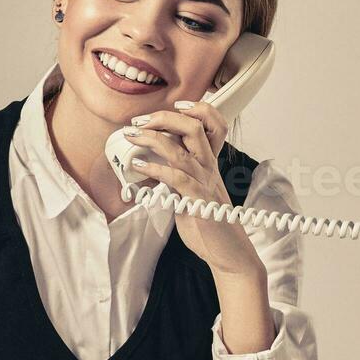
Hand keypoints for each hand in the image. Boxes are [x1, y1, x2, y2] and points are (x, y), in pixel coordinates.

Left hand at [123, 102, 261, 276]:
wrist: (228, 251)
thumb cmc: (209, 222)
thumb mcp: (193, 192)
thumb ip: (178, 175)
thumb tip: (151, 165)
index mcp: (209, 163)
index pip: (211, 123)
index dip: (194, 109)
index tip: (169, 109)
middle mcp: (209, 168)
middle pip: (192, 127)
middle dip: (163, 118)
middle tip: (139, 122)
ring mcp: (204, 183)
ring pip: (180, 149)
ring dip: (150, 139)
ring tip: (130, 137)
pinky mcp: (198, 201)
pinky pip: (177, 178)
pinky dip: (154, 169)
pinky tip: (138, 166)